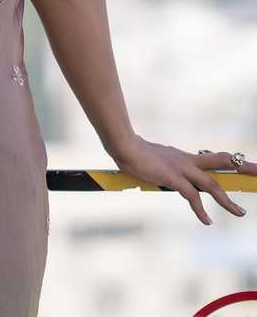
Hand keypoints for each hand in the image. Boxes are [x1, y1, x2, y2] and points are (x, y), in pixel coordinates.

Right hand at [108, 134, 254, 224]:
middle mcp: (187, 160)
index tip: (244, 164)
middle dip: (242, 167)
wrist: (124, 146)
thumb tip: (159, 171)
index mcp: (183, 156)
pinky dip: (201, 210)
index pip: (213, 158)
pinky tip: (207, 220)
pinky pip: (192, 196)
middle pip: (221, 162)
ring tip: (240, 213)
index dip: (230, 161)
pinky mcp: (173, 178)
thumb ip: (161, 166)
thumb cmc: (132, 151)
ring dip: (227, 200)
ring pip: (211, 184)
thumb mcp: (152, 159)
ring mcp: (181, 168)